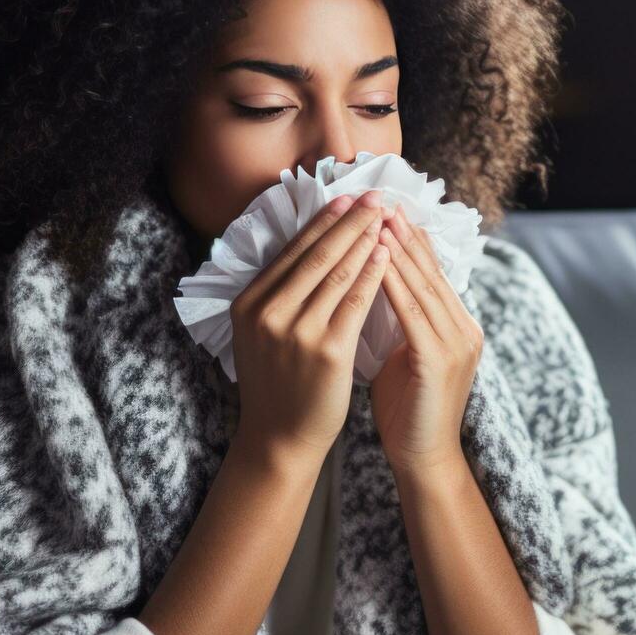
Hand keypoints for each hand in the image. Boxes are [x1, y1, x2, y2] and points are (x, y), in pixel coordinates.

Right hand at [228, 190, 392, 467]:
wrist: (279, 439)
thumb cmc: (277, 384)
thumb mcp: (261, 332)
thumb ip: (277, 294)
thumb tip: (307, 247)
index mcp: (248, 303)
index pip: (292, 250)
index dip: (323, 221)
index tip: (348, 197)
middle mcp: (267, 312)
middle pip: (316, 254)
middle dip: (349, 221)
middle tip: (375, 195)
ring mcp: (296, 331)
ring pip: (337, 272)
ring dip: (365, 239)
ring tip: (386, 217)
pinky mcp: (326, 350)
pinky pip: (355, 301)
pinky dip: (373, 274)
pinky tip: (387, 255)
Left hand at [370, 204, 483, 475]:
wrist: (423, 460)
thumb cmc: (407, 411)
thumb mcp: (403, 354)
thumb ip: (397, 321)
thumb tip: (372, 285)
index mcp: (457, 326)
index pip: (432, 271)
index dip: (409, 238)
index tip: (383, 208)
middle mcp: (464, 328)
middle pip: (430, 270)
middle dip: (402, 233)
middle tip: (379, 199)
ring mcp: (456, 343)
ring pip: (422, 286)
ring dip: (397, 250)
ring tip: (375, 219)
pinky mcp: (440, 360)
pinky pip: (413, 314)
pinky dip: (393, 284)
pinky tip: (375, 263)